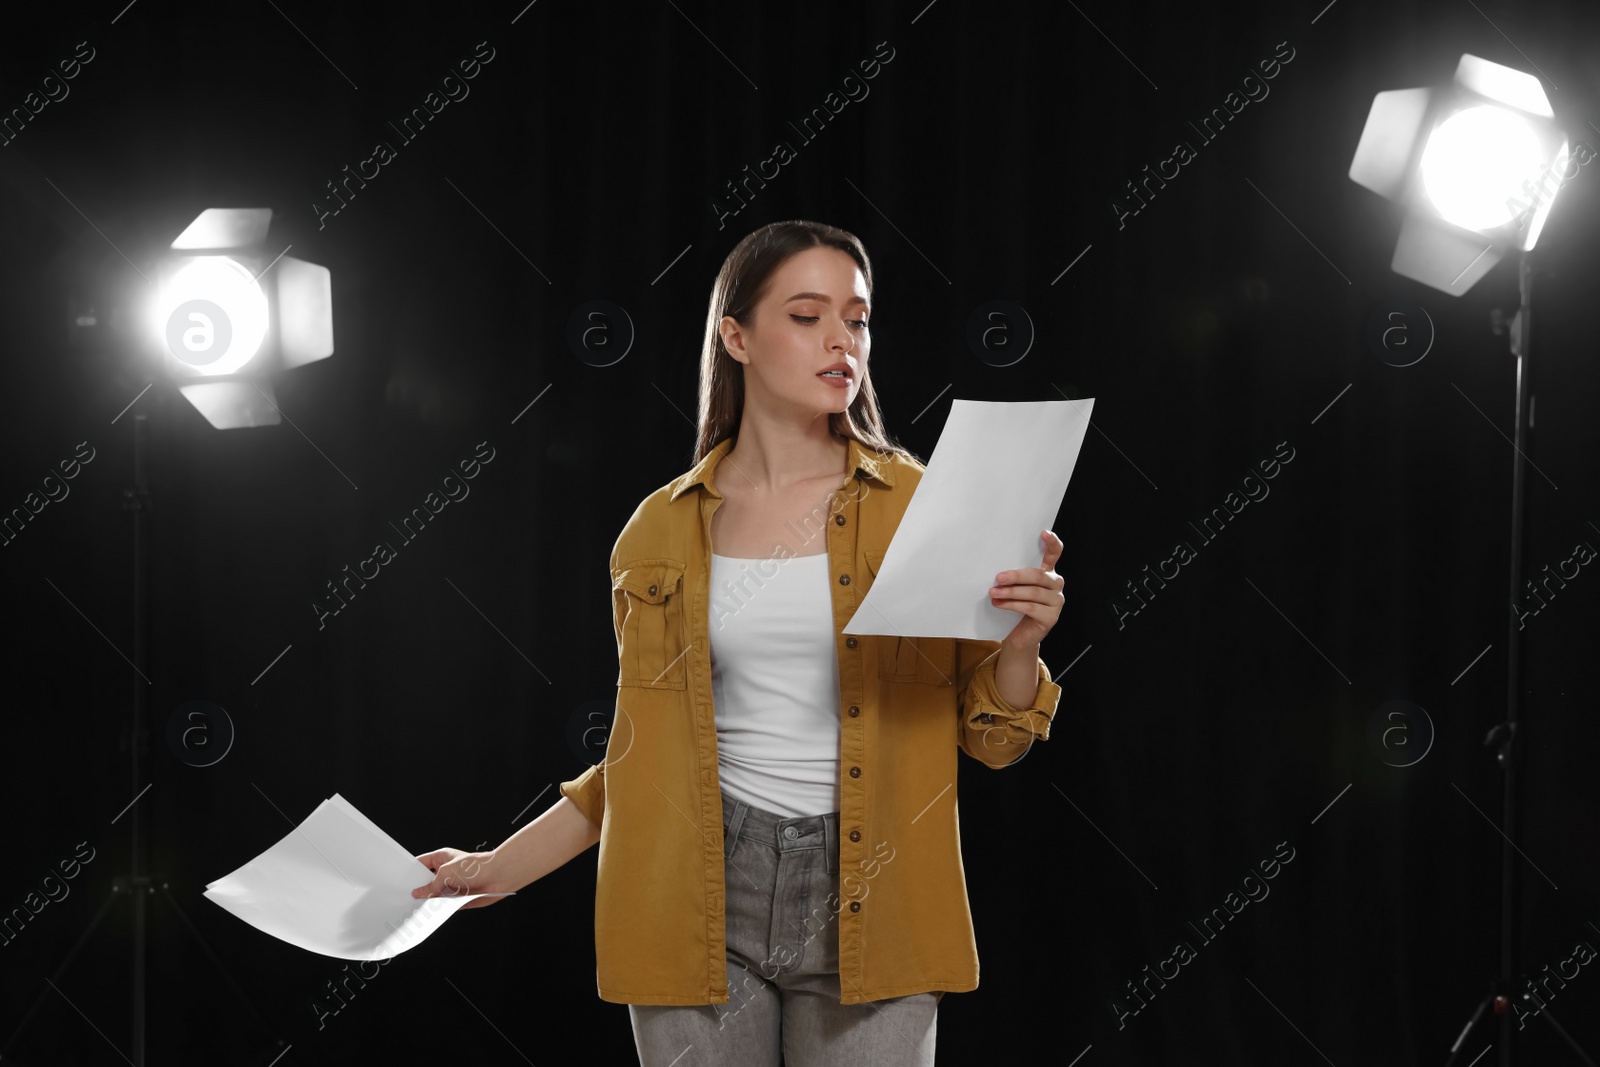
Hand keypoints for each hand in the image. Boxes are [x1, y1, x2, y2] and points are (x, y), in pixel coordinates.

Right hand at [410, 847, 504, 909]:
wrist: (498, 877)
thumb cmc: (476, 867)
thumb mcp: (447, 873)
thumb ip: (431, 885)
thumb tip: (418, 893)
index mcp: (441, 859)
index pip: (420, 864)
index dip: (410, 872)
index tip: (397, 881)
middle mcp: (445, 872)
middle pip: (425, 882)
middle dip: (417, 889)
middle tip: (403, 898)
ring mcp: (451, 886)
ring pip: (434, 896)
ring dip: (427, 902)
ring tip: (412, 909)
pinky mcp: (457, 899)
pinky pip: (443, 906)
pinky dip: (437, 910)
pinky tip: (428, 915)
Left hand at [988, 529, 1064, 648]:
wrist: (1020, 635)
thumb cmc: (1016, 606)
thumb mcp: (1015, 588)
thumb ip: (1013, 577)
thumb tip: (996, 569)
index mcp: (1048, 573)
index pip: (1055, 553)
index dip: (1052, 542)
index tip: (1043, 533)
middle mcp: (1056, 585)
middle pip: (1038, 575)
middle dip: (1016, 576)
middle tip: (998, 578)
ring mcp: (1057, 601)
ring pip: (1033, 593)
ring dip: (1010, 592)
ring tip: (993, 593)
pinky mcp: (1051, 617)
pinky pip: (1030, 607)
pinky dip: (1012, 605)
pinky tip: (999, 604)